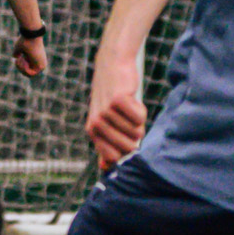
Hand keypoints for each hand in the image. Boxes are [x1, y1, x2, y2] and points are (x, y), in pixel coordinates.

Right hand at [14, 29, 48, 77]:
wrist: (31, 35)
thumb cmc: (25, 40)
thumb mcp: (19, 48)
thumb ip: (17, 53)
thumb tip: (16, 56)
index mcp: (35, 59)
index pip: (25, 69)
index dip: (19, 66)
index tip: (18, 58)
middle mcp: (39, 63)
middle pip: (26, 73)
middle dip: (20, 67)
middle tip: (18, 60)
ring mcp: (41, 65)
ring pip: (28, 74)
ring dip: (21, 68)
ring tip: (21, 59)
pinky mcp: (41, 67)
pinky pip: (31, 74)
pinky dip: (24, 69)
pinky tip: (24, 61)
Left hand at [84, 52, 146, 168]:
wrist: (112, 66)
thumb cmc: (112, 97)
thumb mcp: (106, 122)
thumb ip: (106, 145)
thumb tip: (105, 168)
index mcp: (92, 132)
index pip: (115, 157)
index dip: (126, 148)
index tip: (125, 135)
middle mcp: (96, 124)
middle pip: (128, 147)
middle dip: (135, 135)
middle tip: (127, 118)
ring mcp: (105, 112)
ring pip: (137, 131)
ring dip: (138, 119)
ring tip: (127, 106)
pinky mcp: (117, 100)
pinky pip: (140, 116)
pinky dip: (140, 108)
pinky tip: (131, 98)